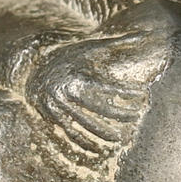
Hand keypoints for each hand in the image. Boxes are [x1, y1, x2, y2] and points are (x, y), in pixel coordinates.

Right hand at [25, 27, 162, 154]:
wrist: (35, 63)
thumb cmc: (73, 56)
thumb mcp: (95, 47)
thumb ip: (120, 42)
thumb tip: (145, 33)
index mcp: (80, 73)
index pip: (111, 86)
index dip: (130, 92)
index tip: (145, 95)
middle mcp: (68, 90)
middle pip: (102, 108)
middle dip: (123, 114)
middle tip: (137, 117)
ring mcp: (58, 104)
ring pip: (86, 124)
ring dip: (106, 134)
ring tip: (123, 138)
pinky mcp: (50, 115)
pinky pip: (69, 132)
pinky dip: (84, 142)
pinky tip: (98, 148)